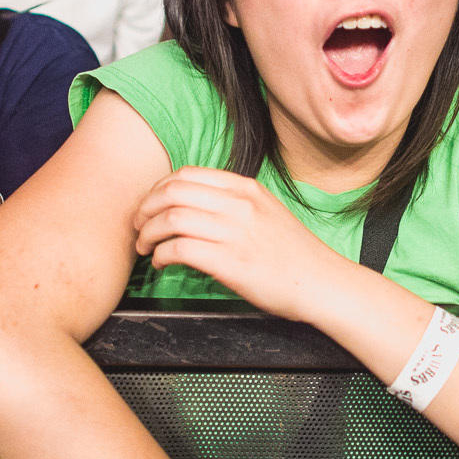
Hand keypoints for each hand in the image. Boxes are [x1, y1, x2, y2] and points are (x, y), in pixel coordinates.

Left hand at [132, 168, 347, 320]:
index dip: (158, 190)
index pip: (186, 175)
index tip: (150, 206)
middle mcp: (239, 205)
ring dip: (148, 234)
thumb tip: (192, 206)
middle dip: (145, 209)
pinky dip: (162, 255)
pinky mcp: (230, 262)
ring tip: (145, 247)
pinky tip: (162, 263)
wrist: (321, 283)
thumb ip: (232, 203)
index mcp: (245, 189)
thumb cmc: (293, 254)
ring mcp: (234, 232)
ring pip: (171, 219)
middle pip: (171, 192)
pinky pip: (180, 249)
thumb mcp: (266, 212)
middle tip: (138, 226)